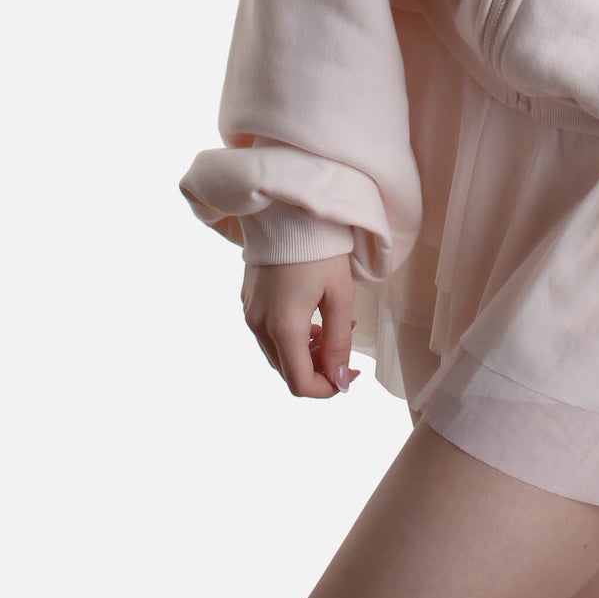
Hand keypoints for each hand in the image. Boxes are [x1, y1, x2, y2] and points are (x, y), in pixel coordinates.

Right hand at [240, 253, 359, 397]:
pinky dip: (291, 336)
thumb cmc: (320, 248)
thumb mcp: (340, 293)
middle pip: (287, 370)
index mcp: (283, 327)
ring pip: (277, 354)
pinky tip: (312, 316)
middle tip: (346, 347)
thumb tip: (341, 380)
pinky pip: (268, 333)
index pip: (300, 383)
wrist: (288, 208)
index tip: (350, 375)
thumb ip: (339, 341)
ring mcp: (249, 313)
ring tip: (332, 329)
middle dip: (318, 369)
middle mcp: (259, 326)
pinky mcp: (247, 301)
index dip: (328, 389)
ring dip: (305, 353)